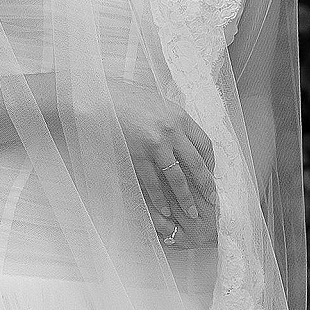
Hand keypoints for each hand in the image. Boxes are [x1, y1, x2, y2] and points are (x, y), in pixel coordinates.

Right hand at [108, 78, 216, 244]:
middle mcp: (171, 130)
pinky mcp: (137, 155)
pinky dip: (160, 198)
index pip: (204, 143)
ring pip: (177, 178)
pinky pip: (152, 182)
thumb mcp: (156, 102)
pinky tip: (165, 209)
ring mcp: (154, 144)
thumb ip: (172, 120)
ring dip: (186, 198)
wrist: (98, 97)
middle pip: (196, 163)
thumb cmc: (125, 98)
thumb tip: (184, 136)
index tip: (210, 175)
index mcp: (179, 115)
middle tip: (211, 200)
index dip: (210, 163)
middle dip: (206, 185)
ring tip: (192, 212)